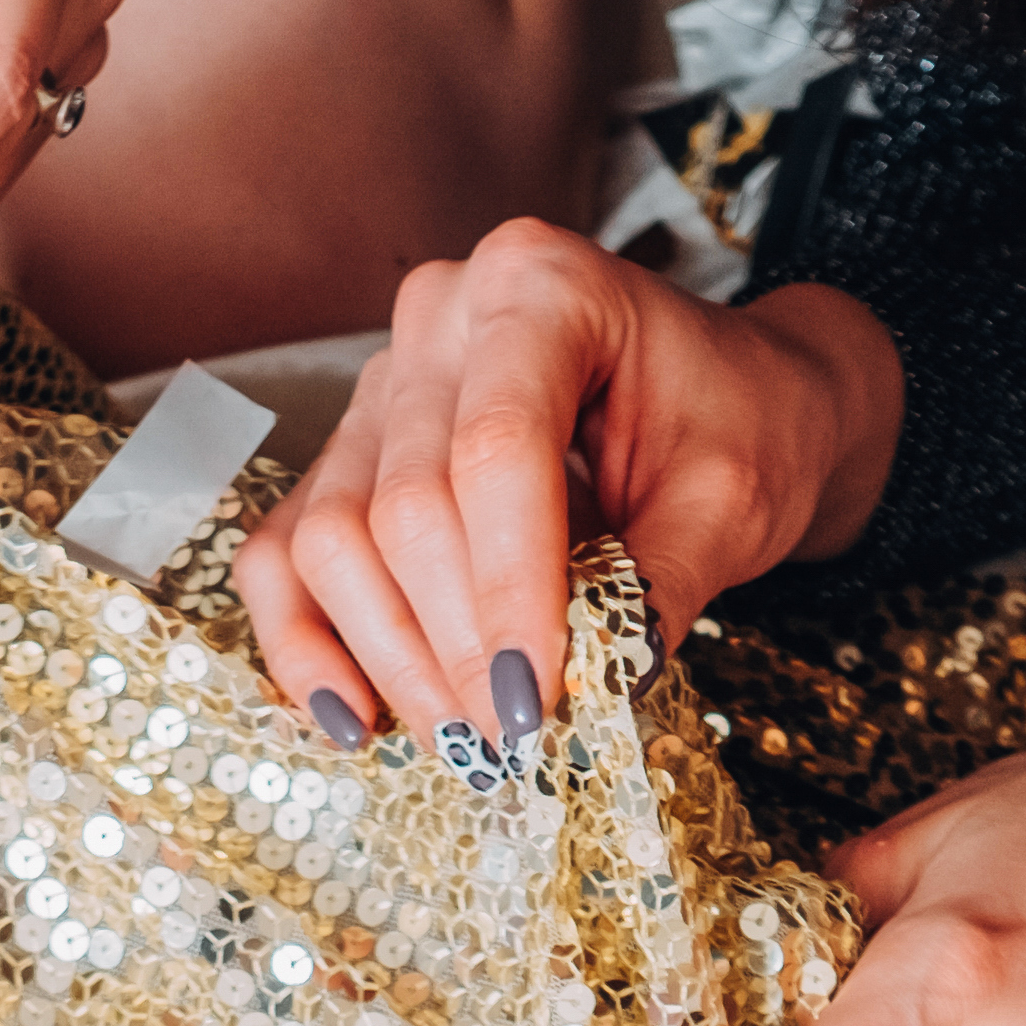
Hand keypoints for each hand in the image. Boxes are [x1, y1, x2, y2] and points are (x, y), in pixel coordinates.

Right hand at [238, 225, 899, 745]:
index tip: (535, 701)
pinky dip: (305, 642)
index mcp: (542, 285)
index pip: (495, 449)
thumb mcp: (732, 500)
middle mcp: (440, 317)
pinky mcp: (349, 452)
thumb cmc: (739, 426)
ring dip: (394, 658)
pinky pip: (286, 553)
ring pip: (333, 537)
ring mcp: (381, 384)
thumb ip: (661, 587)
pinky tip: (355, 717)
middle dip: (456, 642)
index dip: (508, 589)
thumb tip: (590, 692)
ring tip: (468, 740)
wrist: (730, 399)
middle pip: (405, 504)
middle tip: (512, 739)